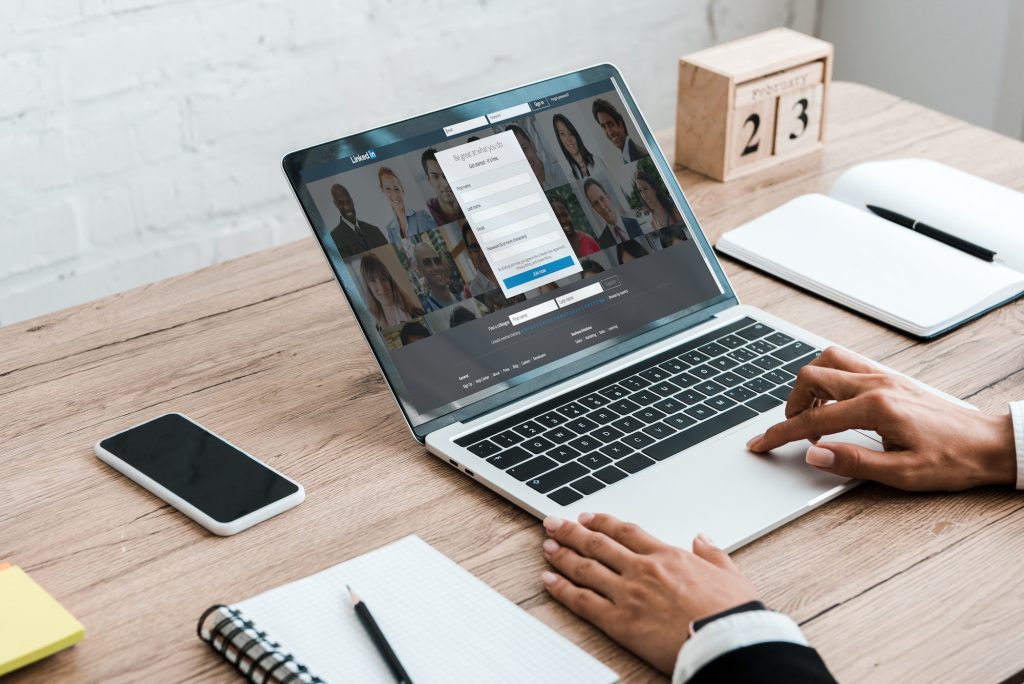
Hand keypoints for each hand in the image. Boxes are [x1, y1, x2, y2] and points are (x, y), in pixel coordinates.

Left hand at [540, 513, 757, 673]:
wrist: (728, 642)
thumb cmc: (733, 614)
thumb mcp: (731, 575)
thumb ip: (713, 554)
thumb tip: (703, 538)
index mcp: (668, 556)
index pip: (626, 532)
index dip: (603, 522)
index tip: (587, 517)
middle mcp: (643, 570)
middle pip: (597, 544)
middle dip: (571, 531)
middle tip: (553, 523)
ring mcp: (628, 594)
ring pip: (585, 568)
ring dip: (562, 555)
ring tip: (547, 546)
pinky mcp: (619, 622)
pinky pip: (582, 601)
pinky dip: (562, 589)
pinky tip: (548, 581)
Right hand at [747, 346, 1015, 490]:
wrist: (989, 444)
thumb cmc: (952, 461)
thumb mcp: (902, 474)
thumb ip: (853, 463)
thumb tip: (813, 455)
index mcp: (876, 408)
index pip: (812, 420)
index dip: (780, 435)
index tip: (760, 444)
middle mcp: (876, 384)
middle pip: (811, 378)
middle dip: (790, 405)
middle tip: (791, 431)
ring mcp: (884, 376)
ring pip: (827, 361)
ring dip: (809, 385)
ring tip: (810, 414)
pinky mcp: (890, 377)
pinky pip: (847, 363)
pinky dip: (828, 378)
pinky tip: (834, 402)